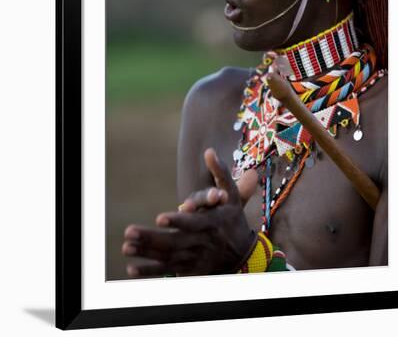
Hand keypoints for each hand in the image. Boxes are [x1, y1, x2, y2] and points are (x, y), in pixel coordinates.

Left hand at [122, 148, 257, 276]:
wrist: (243, 253)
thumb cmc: (233, 217)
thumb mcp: (232, 194)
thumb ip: (220, 172)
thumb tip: (209, 151)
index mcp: (213, 222)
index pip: (193, 223)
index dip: (177, 221)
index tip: (160, 218)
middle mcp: (203, 242)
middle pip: (175, 242)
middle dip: (151, 238)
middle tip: (130, 232)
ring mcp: (196, 258)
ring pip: (168, 258)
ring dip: (146, 254)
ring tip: (126, 247)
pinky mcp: (191, 270)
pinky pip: (169, 272)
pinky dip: (151, 273)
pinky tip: (133, 269)